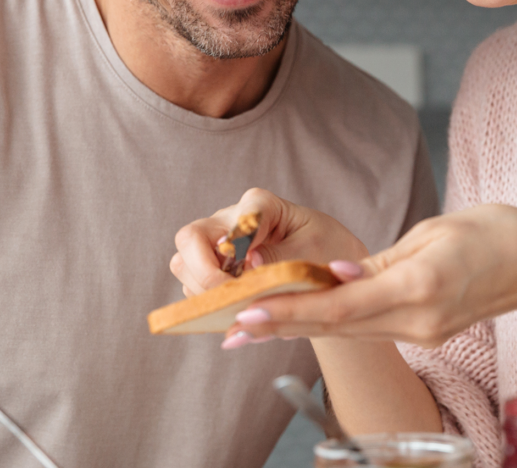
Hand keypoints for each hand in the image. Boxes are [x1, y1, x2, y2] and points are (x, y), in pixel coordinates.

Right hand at [170, 188, 369, 296]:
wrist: (332, 268)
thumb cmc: (327, 250)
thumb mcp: (313, 252)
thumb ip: (282, 256)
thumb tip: (249, 262)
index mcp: (260, 206)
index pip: (237, 217)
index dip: (237, 245)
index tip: (254, 269)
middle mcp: (230, 221)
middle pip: (190, 238)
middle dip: (204, 273)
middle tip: (232, 297)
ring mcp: (217, 246)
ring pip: (184, 265)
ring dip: (204, 291)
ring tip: (236, 305)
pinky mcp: (213, 270)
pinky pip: (194, 288)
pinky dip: (209, 303)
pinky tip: (235, 311)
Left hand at [228, 203, 516, 347]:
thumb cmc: (493, 233)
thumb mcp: (433, 232)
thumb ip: (380, 261)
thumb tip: (335, 276)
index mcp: (418, 288)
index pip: (339, 306)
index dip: (289, 311)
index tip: (247, 315)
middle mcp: (418, 320)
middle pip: (337, 327)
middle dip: (281, 326)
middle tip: (230, 329)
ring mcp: (424, 333)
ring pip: (350, 331)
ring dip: (301, 327)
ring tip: (251, 326)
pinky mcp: (427, 334)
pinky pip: (371, 329)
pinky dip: (334, 322)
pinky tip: (302, 317)